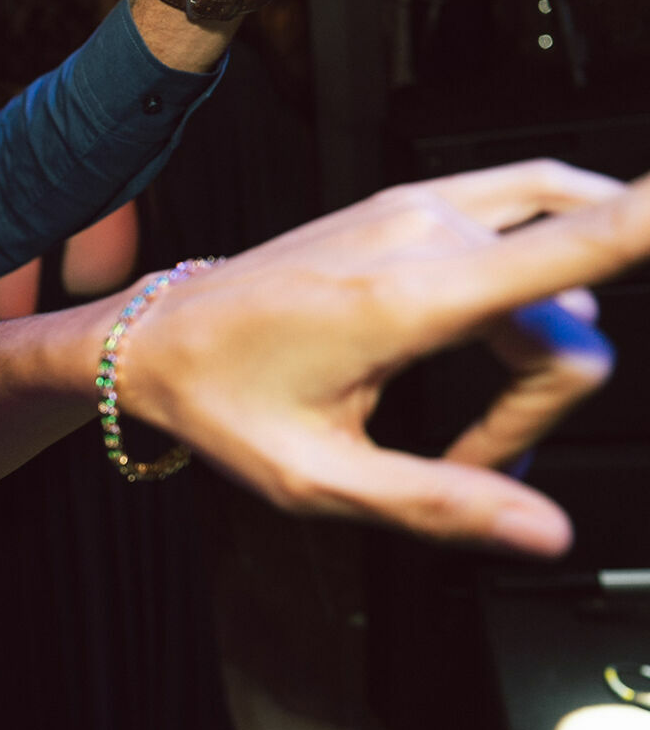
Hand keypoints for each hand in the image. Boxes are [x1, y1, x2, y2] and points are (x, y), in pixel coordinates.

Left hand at [116, 160, 636, 554]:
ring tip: (467, 406)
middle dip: (540, 403)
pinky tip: (509, 325)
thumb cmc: (222, 401)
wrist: (155, 339)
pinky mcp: (419, 200)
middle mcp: (424, 232)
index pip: (572, 243)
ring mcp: (422, 205)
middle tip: (468, 461)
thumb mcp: (318, 480)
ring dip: (538, 350)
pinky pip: (536, 214)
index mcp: (406, 297)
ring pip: (561, 277)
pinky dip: (545, 279)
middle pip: (574, 318)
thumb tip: (541, 530)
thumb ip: (438, 504)